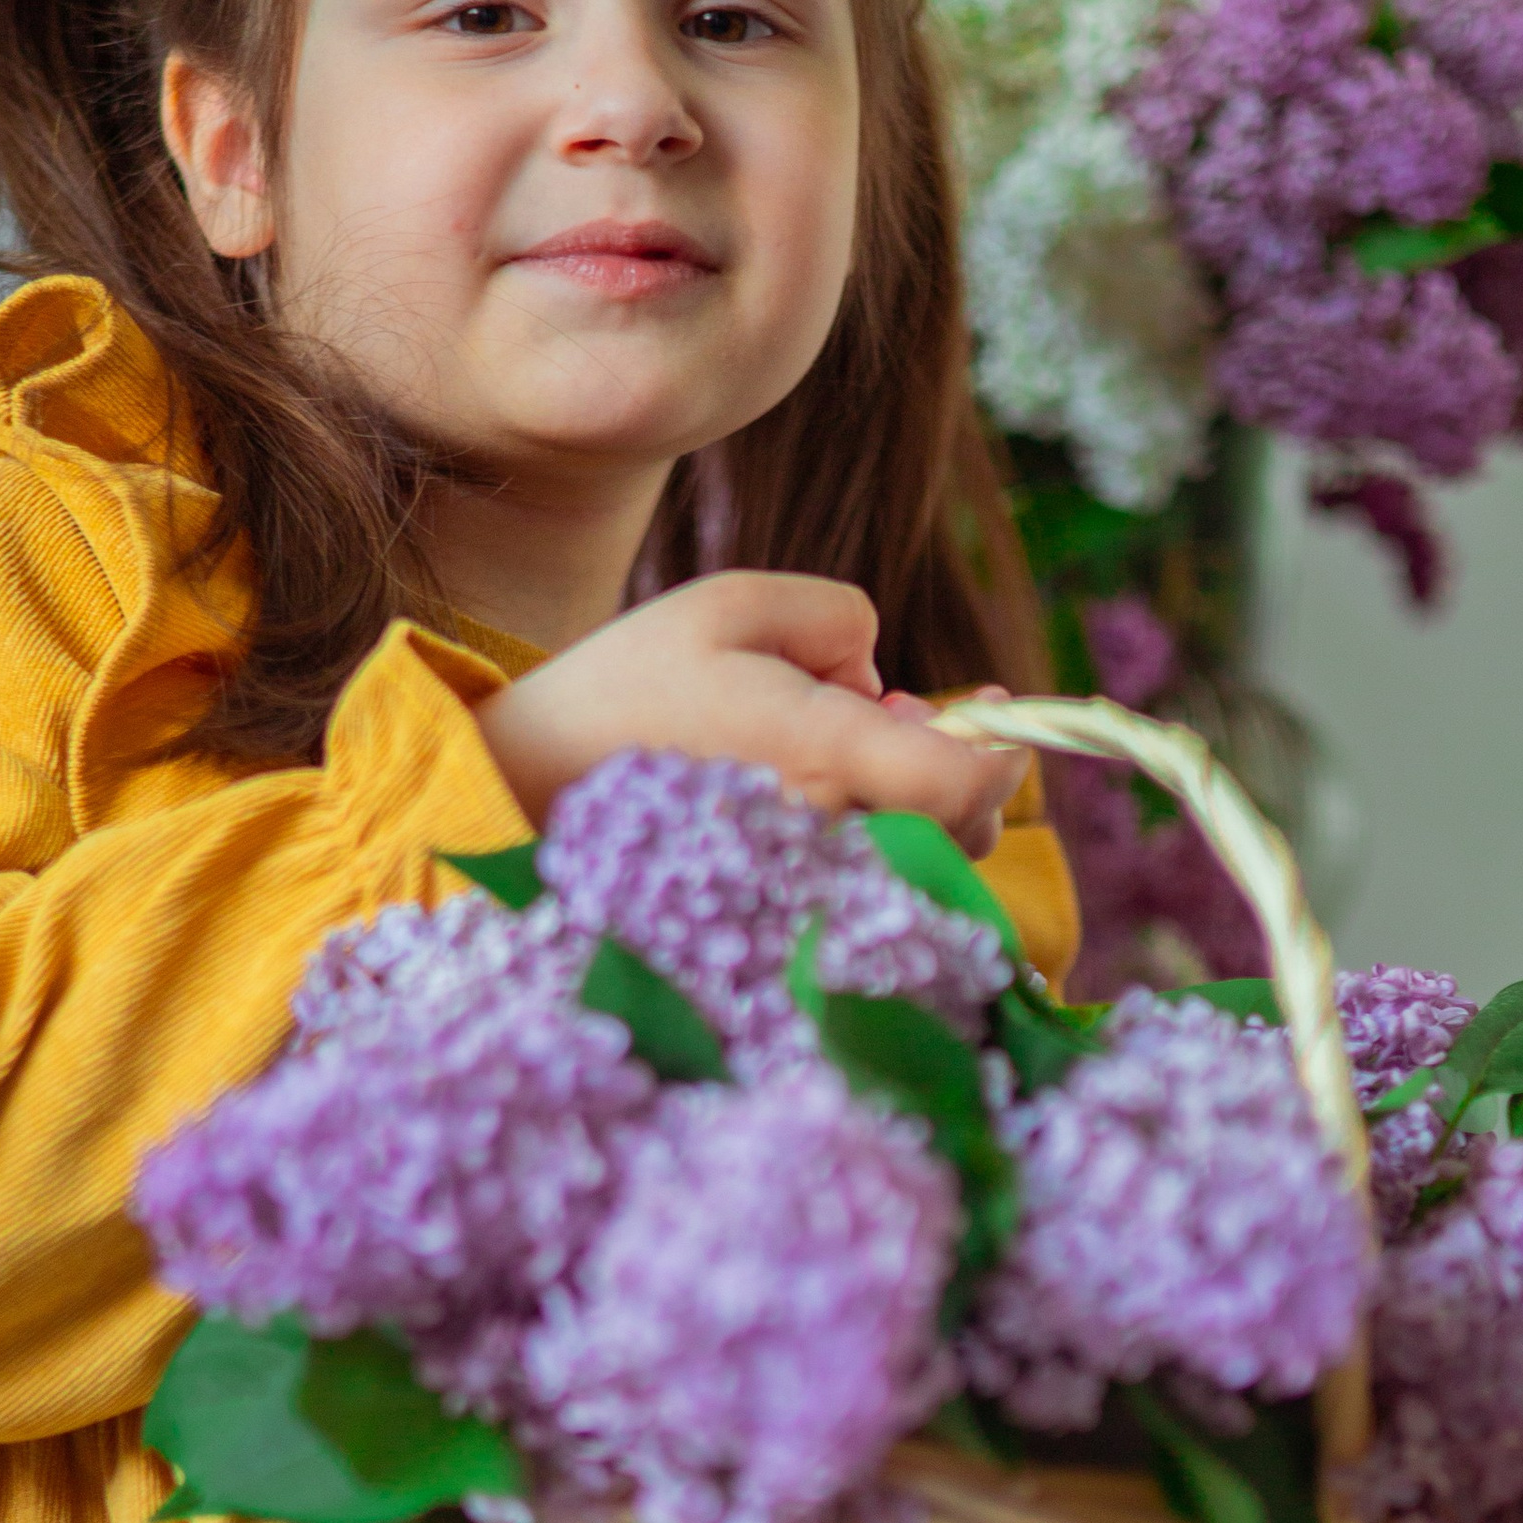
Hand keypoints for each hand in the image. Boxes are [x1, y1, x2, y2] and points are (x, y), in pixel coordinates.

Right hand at [476, 573, 1029, 850]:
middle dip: (956, 768)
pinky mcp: (780, 917)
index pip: (964, 779)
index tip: (998, 717)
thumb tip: (883, 678)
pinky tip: (815, 801)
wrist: (521, 792)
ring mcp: (804, 888)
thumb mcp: (726, 606)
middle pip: (958, 828)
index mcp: (823, 752)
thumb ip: (835, 617)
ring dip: (911, 806)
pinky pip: (865, 890)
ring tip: (836, 750)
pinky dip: (868, 845)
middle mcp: (826, 834)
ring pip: (917, 863)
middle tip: (898, 712)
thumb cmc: (621, 692)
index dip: (1001, 750)